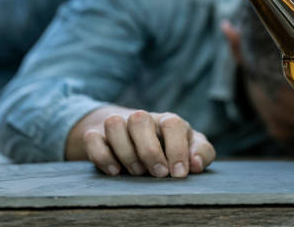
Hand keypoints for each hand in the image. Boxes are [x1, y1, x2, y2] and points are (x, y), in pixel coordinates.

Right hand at [65, 105, 215, 177]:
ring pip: (114, 124)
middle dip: (149, 151)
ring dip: (126, 151)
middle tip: (158, 174)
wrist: (134, 138)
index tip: (178, 173)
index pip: (172, 124)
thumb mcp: (190, 147)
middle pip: (139, 119)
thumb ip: (201, 153)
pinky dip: (102, 156)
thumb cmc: (169, 147)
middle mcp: (142, 119)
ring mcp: (118, 125)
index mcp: (167, 121)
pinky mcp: (97, 135)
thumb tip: (195, 164)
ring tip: (137, 172)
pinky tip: (115, 172)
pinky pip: (92, 138)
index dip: (177, 149)